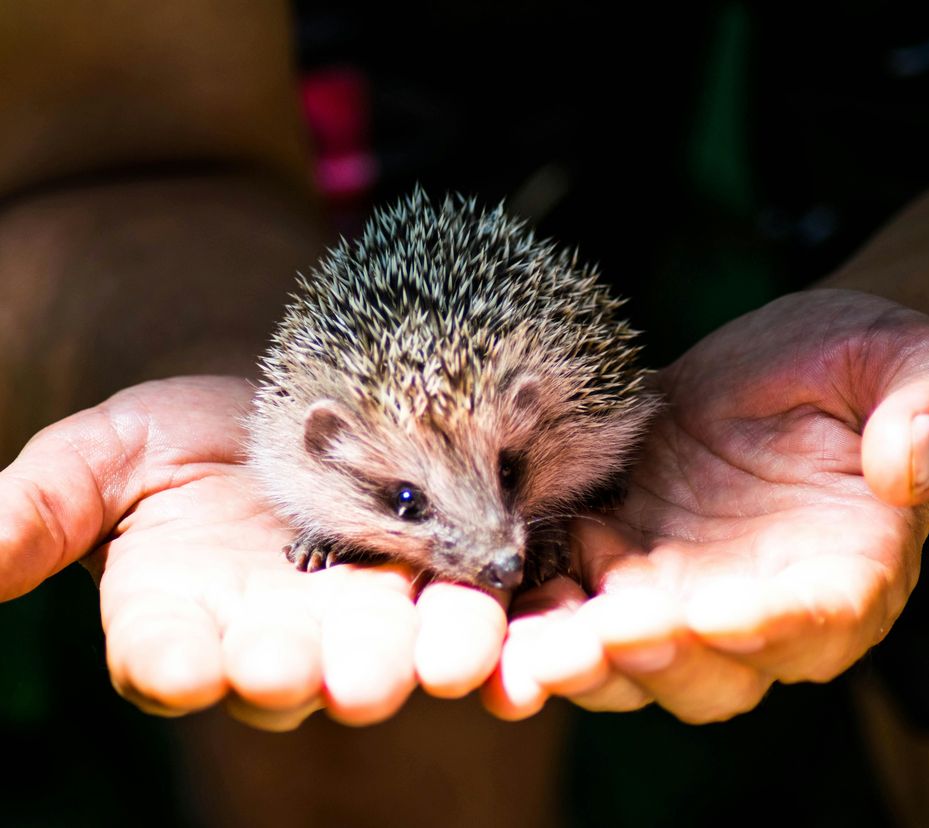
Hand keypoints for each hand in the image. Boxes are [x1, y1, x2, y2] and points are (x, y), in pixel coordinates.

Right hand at [0, 376, 508, 728]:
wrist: (275, 402)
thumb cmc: (174, 437)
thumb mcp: (101, 456)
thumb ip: (39, 509)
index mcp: (179, 617)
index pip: (165, 654)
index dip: (171, 663)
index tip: (178, 665)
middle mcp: (268, 633)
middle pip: (284, 671)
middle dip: (300, 675)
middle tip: (312, 674)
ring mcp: (353, 612)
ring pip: (381, 651)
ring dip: (410, 657)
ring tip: (437, 656)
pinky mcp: (424, 578)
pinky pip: (450, 604)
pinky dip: (474, 610)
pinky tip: (497, 603)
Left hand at [484, 289, 928, 721]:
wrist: (794, 359)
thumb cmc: (873, 365)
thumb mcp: (922, 369)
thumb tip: (908, 461)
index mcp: (847, 576)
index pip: (811, 624)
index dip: (761, 628)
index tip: (706, 613)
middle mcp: (759, 606)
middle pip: (707, 671)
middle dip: (647, 659)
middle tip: (593, 638)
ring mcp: (683, 588)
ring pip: (629, 656)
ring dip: (575, 657)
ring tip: (524, 646)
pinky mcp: (624, 553)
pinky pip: (578, 600)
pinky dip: (540, 610)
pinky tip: (502, 596)